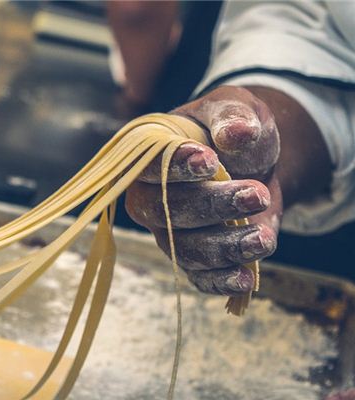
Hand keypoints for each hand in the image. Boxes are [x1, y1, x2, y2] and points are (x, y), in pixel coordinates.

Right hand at [125, 86, 281, 295]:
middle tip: (256, 194)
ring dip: (224, 246)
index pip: (148, 167)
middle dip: (212, 206)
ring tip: (263, 238)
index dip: (175, 168)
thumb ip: (232, 115)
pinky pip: (198, 276)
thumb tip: (236, 134)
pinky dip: (220, 281)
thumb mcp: (235, 107)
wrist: (252, 161)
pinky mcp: (192, 257)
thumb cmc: (231, 129)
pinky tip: (246, 278)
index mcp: (149, 157)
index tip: (210, 162)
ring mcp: (168, 231)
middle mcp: (149, 198)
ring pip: (185, 249)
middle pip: (166, 212)